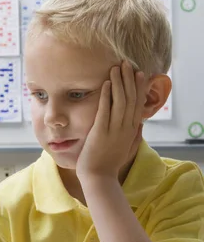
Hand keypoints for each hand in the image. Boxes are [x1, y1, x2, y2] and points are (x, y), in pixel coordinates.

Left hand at [76, 62, 145, 179]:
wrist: (99, 178)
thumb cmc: (109, 164)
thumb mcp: (127, 148)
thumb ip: (135, 135)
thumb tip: (141, 124)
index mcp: (131, 130)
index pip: (138, 104)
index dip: (139, 88)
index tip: (139, 74)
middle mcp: (125, 128)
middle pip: (130, 98)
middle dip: (129, 79)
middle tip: (127, 63)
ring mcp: (114, 129)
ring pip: (119, 101)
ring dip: (118, 82)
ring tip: (116, 67)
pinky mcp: (101, 131)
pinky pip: (105, 110)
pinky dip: (106, 95)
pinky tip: (105, 83)